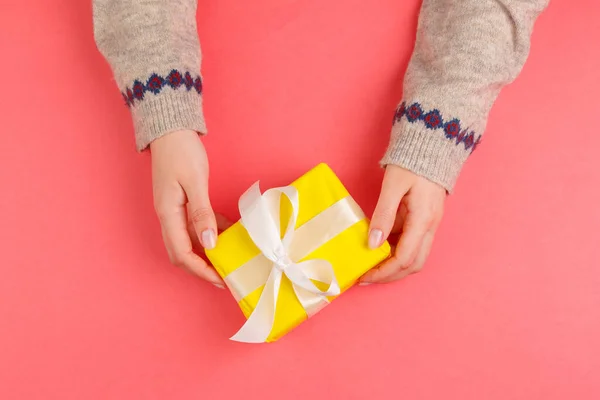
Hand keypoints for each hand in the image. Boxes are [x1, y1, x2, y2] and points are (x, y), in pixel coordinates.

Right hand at [150, 130, 228, 287]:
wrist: (171, 129)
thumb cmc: (181, 151)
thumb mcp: (194, 182)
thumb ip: (201, 213)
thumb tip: (208, 243)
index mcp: (168, 214)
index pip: (181, 253)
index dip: (200, 270)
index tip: (219, 279)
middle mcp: (169, 216)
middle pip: (182, 252)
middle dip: (202, 267)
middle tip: (224, 274)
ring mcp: (175, 209)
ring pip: (190, 240)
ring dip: (208, 250)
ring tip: (230, 255)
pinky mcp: (183, 201)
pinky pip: (196, 224)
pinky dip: (211, 230)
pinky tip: (229, 229)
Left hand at [360, 165, 445, 283]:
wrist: (433, 145)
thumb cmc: (411, 163)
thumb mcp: (393, 186)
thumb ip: (383, 214)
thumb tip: (373, 243)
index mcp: (423, 220)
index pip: (404, 259)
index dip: (384, 272)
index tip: (365, 276)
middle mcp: (430, 227)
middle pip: (412, 265)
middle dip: (390, 276)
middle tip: (366, 278)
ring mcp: (429, 225)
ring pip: (414, 257)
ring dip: (393, 266)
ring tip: (369, 267)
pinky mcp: (424, 220)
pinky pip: (411, 244)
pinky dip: (395, 252)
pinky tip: (378, 249)